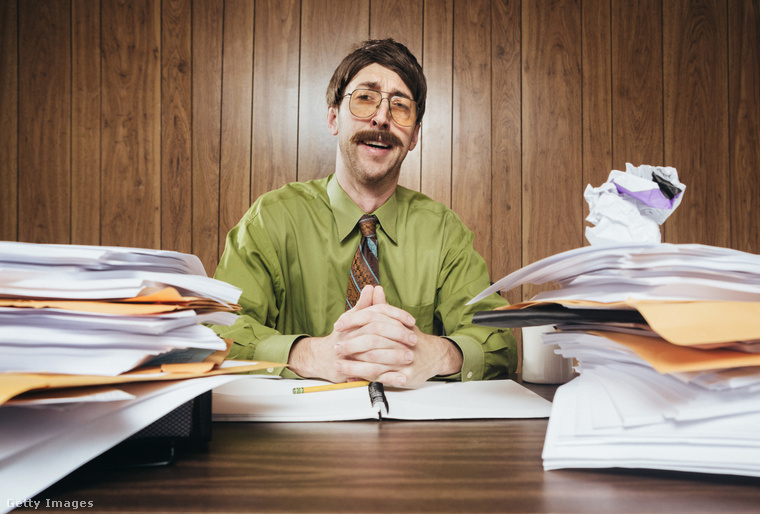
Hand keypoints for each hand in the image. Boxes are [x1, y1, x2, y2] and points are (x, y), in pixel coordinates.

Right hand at [287, 285, 414, 382]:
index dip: (396, 316)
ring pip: (373, 356)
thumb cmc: (342, 336)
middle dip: (397, 336)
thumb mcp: (353, 318)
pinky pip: (371, 376)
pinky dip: (388, 378)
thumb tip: (373, 288)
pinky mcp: (350, 373)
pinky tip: (402, 378)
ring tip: (410, 357)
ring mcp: (349, 356)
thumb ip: (365, 305)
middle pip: (375, 334)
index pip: (376, 314)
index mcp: (352, 322)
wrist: (324, 358)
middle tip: (413, 340)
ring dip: (393, 357)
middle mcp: (349, 337)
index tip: (411, 321)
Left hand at [332, 286, 462, 386]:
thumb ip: (382, 307)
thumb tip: (373, 288)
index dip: (353, 320)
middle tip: (336, 347)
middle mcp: (403, 340)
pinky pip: (383, 379)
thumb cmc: (409, 337)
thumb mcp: (397, 321)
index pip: (373, 318)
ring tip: (338, 365)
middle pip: (373, 340)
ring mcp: (405, 359)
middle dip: (351, 345)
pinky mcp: (406, 376)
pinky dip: (366, 380)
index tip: (338, 325)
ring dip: (354, 364)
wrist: (434, 355)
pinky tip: (352, 379)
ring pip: (376, 362)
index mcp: (398, 324)